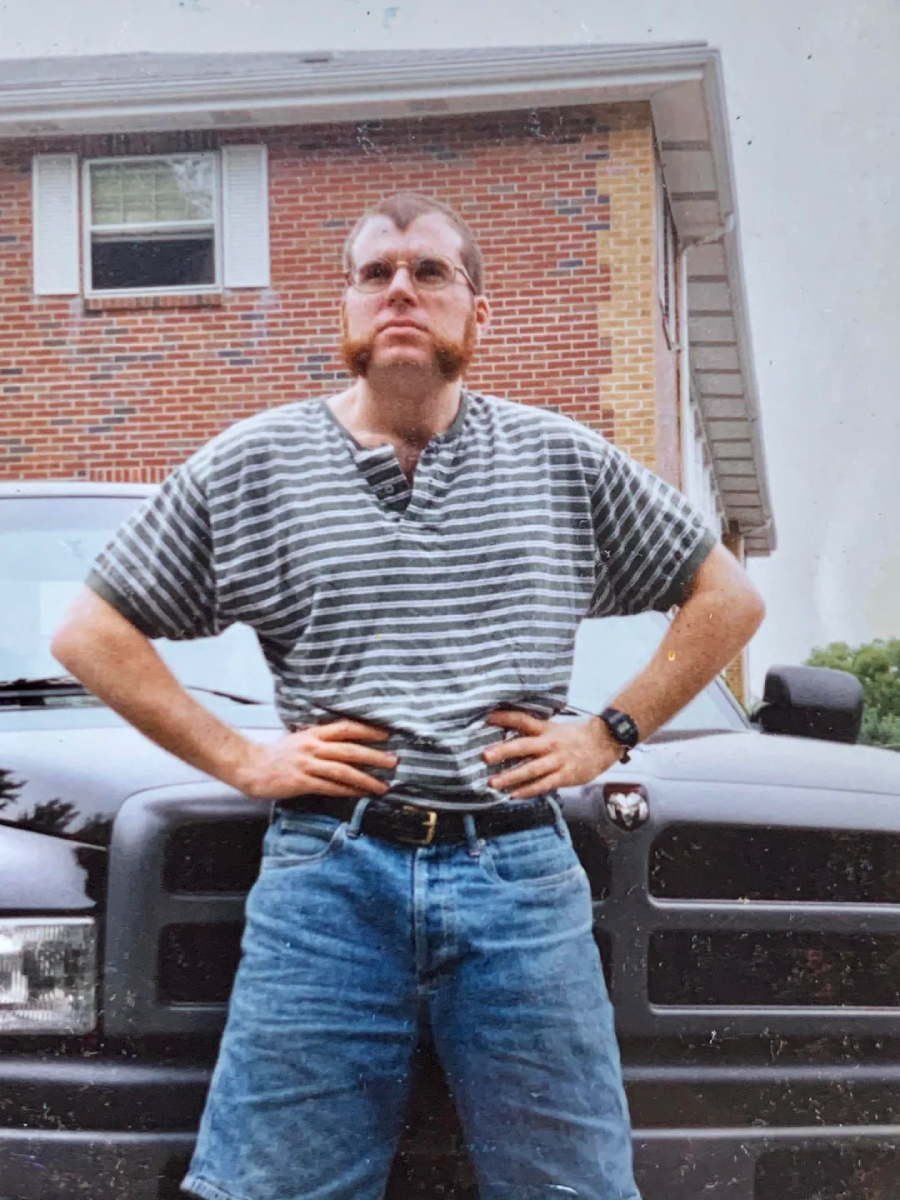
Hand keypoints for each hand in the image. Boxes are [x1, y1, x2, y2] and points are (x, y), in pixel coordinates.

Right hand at [233, 719, 397, 801]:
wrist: (251, 767)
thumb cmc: (278, 754)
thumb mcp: (301, 739)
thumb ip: (322, 740)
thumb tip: (348, 742)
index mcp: (314, 733)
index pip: (346, 727)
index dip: (368, 730)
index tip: (387, 734)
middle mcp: (312, 746)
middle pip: (349, 749)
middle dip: (374, 755)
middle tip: (394, 761)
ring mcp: (307, 764)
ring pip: (343, 770)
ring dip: (366, 778)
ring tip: (383, 785)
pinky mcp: (301, 782)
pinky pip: (330, 787)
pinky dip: (347, 791)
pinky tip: (360, 795)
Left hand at [482, 709, 621, 799]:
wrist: (603, 744)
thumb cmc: (575, 737)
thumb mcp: (554, 729)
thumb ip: (534, 732)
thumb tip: (509, 733)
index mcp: (546, 729)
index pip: (523, 720)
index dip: (505, 718)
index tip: (487, 718)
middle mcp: (549, 744)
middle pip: (524, 746)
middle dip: (503, 751)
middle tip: (485, 756)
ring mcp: (557, 761)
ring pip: (531, 769)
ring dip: (511, 777)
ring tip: (493, 783)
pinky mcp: (564, 776)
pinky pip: (543, 785)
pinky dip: (528, 790)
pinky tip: (514, 795)